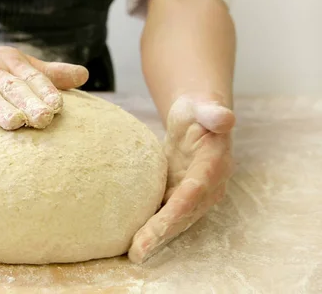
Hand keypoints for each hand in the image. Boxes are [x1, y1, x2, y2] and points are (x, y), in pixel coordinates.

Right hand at [0, 41, 88, 129]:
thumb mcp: (17, 65)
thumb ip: (48, 74)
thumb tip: (84, 75)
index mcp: (8, 60)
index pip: (29, 76)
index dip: (43, 90)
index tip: (57, 106)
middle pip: (8, 85)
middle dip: (27, 102)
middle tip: (44, 119)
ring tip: (14, 123)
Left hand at [128, 95, 235, 262]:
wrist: (198, 118)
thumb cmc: (199, 111)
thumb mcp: (203, 107)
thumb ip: (212, 113)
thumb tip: (225, 118)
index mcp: (213, 166)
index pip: (193, 193)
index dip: (175, 213)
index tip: (156, 227)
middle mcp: (208, 186)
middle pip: (183, 214)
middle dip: (161, 234)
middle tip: (137, 251)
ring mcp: (196, 194)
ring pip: (176, 219)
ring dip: (156, 237)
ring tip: (135, 253)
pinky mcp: (182, 195)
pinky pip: (168, 213)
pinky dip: (153, 228)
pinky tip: (134, 239)